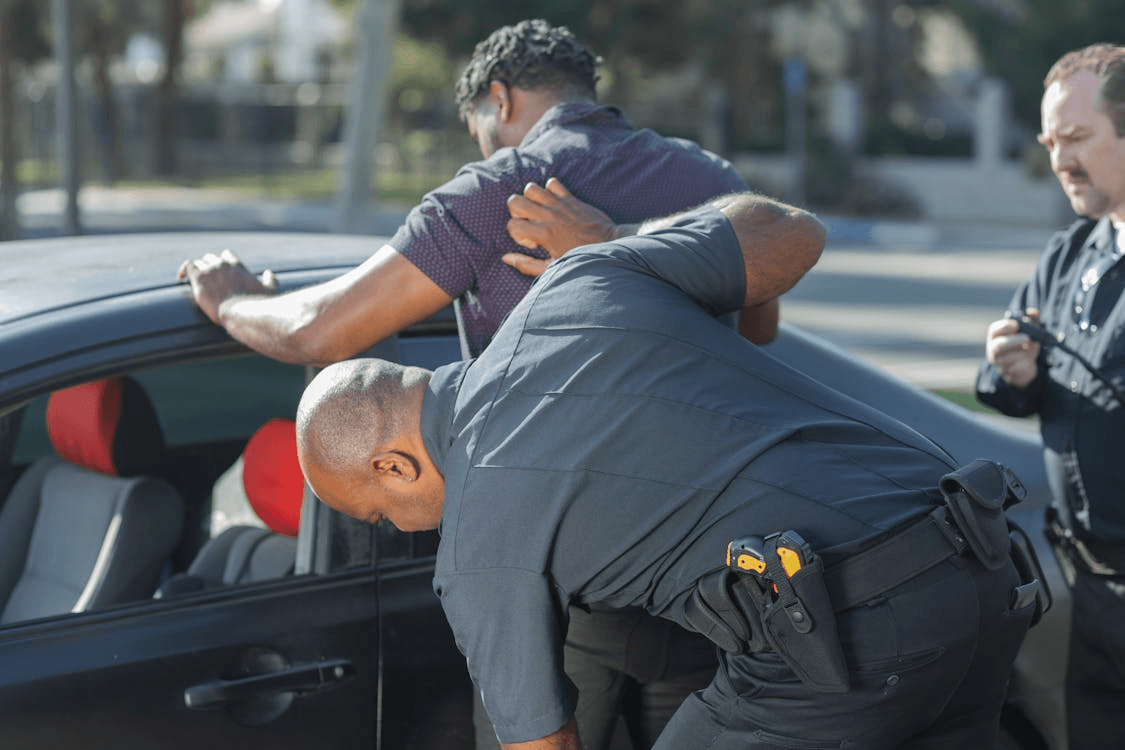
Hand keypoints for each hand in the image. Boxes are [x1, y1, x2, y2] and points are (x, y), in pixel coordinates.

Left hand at [177, 249, 278, 324]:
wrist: (240, 311)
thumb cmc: (256, 304)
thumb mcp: (269, 291)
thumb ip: (271, 280)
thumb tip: (269, 273)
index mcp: (237, 266)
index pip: (226, 255)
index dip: (222, 261)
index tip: (221, 269)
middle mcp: (222, 264)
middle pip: (210, 257)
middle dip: (208, 265)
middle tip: (207, 277)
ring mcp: (210, 270)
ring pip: (199, 262)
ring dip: (197, 270)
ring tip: (195, 280)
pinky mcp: (199, 278)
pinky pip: (187, 267)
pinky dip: (184, 270)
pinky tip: (181, 277)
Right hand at [503, 178, 617, 276]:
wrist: (608, 245)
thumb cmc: (580, 259)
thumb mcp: (552, 267)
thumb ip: (526, 264)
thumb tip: (505, 258)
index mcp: (543, 234)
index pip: (512, 225)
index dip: (517, 235)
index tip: (533, 243)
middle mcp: (549, 215)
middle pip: (514, 200)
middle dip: (516, 212)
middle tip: (531, 223)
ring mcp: (559, 204)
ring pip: (531, 187)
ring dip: (531, 198)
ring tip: (540, 212)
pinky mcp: (570, 198)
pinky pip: (552, 182)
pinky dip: (550, 189)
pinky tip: (554, 204)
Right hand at [985, 309, 1040, 387]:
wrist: (1023, 366)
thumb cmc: (1023, 346)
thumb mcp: (1028, 332)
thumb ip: (1031, 320)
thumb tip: (1034, 313)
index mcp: (995, 337)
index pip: (994, 330)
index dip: (1004, 326)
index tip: (1017, 325)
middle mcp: (993, 349)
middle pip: (998, 346)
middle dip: (1014, 341)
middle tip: (1028, 338)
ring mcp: (998, 362)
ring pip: (1009, 358)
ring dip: (1023, 353)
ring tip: (1030, 350)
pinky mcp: (1005, 373)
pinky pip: (1016, 369)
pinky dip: (1025, 363)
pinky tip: (1028, 361)